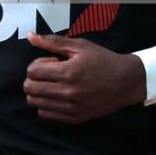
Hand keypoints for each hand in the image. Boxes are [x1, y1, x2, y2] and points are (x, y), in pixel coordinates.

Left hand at [24, 33, 145, 123]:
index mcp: (67, 72)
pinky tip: (56, 96)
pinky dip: (45, 105)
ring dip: (38, 92)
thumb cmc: (102, 60)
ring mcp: (71, 108)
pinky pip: (46, 115)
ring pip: (35, 103)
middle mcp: (67, 93)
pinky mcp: (75, 118)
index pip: (32, 71)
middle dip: (33, 78)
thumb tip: (30, 36)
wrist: (125, 82)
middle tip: (48, 74)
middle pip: (30, 89)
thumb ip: (52, 42)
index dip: (37, 64)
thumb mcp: (79, 46)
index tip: (50, 62)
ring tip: (52, 85)